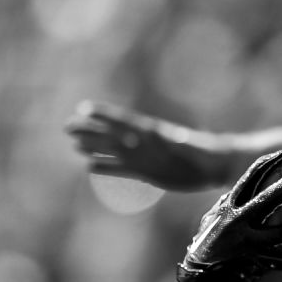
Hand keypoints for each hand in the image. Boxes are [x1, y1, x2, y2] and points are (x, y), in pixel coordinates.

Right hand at [64, 100, 228, 190]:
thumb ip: (167, 142)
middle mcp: (144, 144)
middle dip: (91, 131)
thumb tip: (149, 134)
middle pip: (112, 135)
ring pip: (114, 151)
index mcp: (152, 133)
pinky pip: (122, 169)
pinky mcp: (147, 172)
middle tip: (67, 126)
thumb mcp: (186, 147)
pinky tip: (90, 166)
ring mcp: (144, 158)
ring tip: (74, 144)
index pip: (123, 121)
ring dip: (95, 147)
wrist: (214, 166)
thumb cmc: (202, 153)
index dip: (104, 115)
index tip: (84, 108)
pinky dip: (106, 168)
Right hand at [177, 150, 281, 281]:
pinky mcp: (254, 264)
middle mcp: (237, 221)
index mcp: (229, 207)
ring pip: (280, 234)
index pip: (249, 179)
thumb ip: (229, 204)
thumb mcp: (214, 220)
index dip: (266, 164)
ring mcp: (246, 243)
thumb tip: (244, 187)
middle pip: (267, 198)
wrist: (197, 279)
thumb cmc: (210, 245)